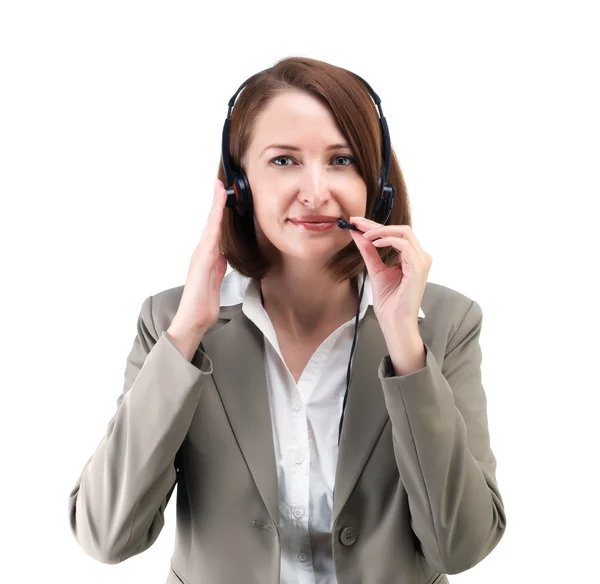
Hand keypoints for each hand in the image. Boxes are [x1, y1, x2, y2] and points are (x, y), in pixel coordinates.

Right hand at [171, 179, 228, 332]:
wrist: (194, 318)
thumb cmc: (204, 302)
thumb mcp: (216, 279)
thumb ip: (219, 265)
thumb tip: (224, 254)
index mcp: (207, 256)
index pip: (215, 229)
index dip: (219, 211)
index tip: (223, 194)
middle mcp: (203, 252)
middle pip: (211, 222)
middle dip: (216, 202)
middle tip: (220, 183)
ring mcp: (201, 255)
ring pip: (210, 226)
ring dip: (216, 207)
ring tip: (220, 189)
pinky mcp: (203, 261)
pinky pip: (211, 238)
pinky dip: (215, 223)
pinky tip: (219, 212)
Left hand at [348, 216, 431, 328]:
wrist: (394, 321)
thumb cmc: (389, 301)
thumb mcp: (375, 270)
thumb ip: (368, 252)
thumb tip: (357, 234)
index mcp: (412, 257)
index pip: (395, 234)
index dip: (375, 225)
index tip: (356, 222)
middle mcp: (420, 257)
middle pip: (401, 229)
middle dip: (377, 224)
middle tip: (357, 222)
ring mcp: (421, 261)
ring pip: (404, 233)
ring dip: (382, 230)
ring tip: (364, 234)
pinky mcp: (418, 268)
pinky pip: (404, 245)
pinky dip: (388, 240)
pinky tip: (375, 243)